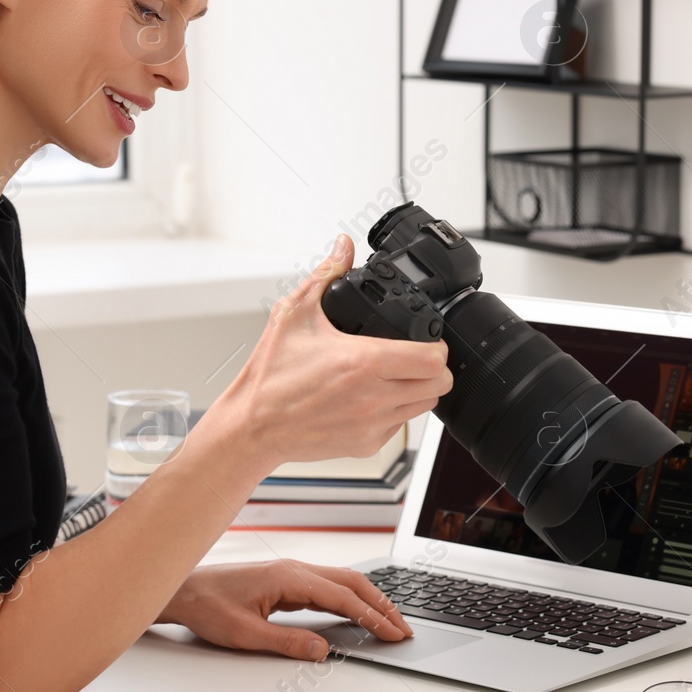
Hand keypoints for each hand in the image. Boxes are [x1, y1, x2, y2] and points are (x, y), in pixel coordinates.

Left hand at [156, 559, 412, 661]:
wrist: (185, 590)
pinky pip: (329, 586)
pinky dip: (351, 598)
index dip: (372, 616)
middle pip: (352, 582)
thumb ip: (286, 642)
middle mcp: (295, 569)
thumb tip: (322, 650)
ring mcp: (292, 572)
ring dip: (369, 599)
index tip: (392, 633)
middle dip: (382, 604)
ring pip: (343, 581)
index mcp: (290, 577)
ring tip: (389, 620)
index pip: (343, 597)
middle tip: (403, 627)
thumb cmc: (208, 606)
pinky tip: (358, 612)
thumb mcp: (246, 634)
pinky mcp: (288, 580)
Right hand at [204, 234, 452, 470]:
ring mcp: (372, 425)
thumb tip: (343, 247)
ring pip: (424, 406)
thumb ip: (326, 274)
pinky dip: (396, 410)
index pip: (432, 359)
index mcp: (362, 362)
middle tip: (416, 355)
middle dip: (434, 367)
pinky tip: (374, 396)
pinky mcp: (366, 445)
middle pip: (438, 384)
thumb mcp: (294, 314)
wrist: (252, 426)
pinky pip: (400, 426)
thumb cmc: (270, 376)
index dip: (437, 345)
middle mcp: (373, 397)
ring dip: (418, 389)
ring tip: (395, 374)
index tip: (426, 338)